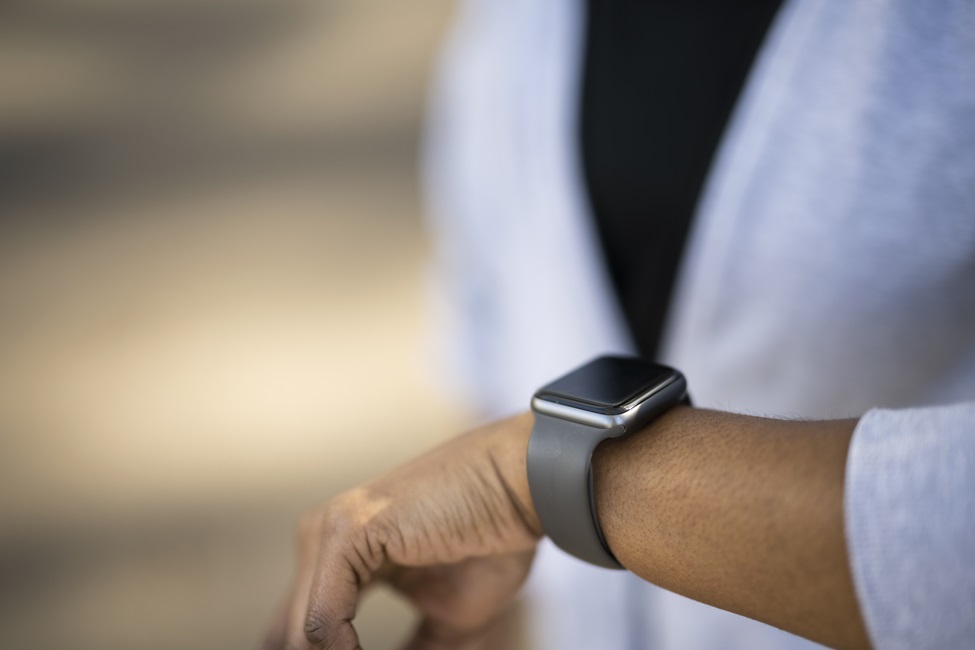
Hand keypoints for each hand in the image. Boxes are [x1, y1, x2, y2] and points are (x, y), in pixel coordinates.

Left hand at [263, 413, 540, 649]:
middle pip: (292, 634)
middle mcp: (323, 540)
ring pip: (301, 632)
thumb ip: (416, 647)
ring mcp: (329, 531)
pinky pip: (322, 617)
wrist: (522, 488)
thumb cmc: (492, 542)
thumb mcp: (446, 614)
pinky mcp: (346, 531)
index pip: (302, 629)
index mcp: (342, 558)